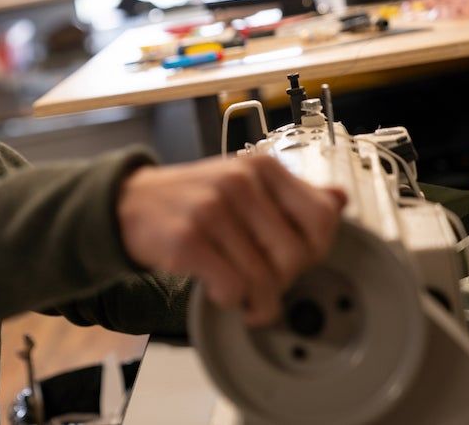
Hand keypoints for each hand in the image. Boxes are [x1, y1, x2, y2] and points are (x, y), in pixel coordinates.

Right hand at [117, 155, 345, 325]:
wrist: (129, 203)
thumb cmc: (190, 198)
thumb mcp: (242, 183)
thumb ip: (291, 194)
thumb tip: (339, 200)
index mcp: (261, 167)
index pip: (322, 218)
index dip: (314, 250)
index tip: (295, 261)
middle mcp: (240, 182)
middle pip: (296, 255)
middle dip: (283, 281)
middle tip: (265, 285)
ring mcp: (212, 209)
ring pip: (264, 277)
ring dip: (257, 301)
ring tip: (245, 299)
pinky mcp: (187, 238)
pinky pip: (231, 287)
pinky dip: (229, 300)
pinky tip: (219, 292)